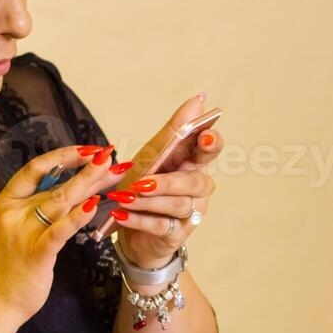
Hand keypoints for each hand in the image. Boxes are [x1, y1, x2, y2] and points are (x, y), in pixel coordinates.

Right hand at [0, 145, 124, 324]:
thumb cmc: (6, 267)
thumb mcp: (15, 229)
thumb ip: (36, 208)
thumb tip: (68, 187)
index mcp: (6, 202)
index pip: (36, 168)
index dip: (64, 156)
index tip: (88, 150)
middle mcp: (13, 212)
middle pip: (56, 183)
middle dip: (88, 169)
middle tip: (112, 156)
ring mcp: (23, 232)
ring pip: (61, 200)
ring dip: (90, 183)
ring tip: (113, 171)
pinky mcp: (36, 254)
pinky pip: (60, 230)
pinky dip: (78, 217)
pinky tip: (94, 205)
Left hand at [115, 95, 222, 268]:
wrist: (131, 228)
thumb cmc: (146, 185)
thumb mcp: (154, 155)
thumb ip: (175, 130)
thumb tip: (199, 99)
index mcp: (193, 162)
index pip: (211, 148)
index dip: (211, 142)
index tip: (204, 137)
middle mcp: (198, 187)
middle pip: (195, 182)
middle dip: (168, 182)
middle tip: (143, 182)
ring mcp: (190, 211)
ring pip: (178, 204)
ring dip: (149, 201)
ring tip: (125, 198)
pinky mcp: (176, 233)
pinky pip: (161, 225)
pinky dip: (139, 219)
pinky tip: (121, 214)